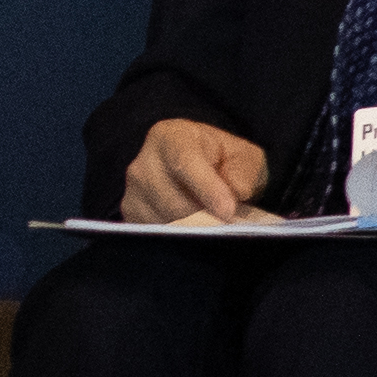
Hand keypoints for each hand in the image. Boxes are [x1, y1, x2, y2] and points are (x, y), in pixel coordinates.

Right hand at [118, 117, 270, 222]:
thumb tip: (237, 191)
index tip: (228, 210)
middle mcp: (143, 162)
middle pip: (173, 201)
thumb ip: (244, 169)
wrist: (201, 169)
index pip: (184, 162)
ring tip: (215, 227)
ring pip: (166, 222)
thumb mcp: (245, 157)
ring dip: (194, 231)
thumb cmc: (223, 161)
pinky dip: (180, 240)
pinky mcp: (130, 213)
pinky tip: (195, 231)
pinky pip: (157, 235)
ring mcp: (132, 189)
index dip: (206, 188)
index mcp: (170, 137)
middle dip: (205, 219)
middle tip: (231, 227)